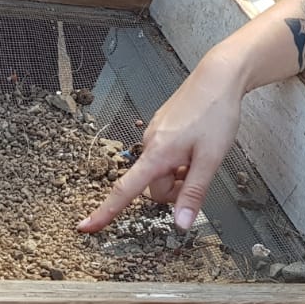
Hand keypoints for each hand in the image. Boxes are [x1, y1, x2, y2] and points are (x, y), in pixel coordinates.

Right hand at [79, 53, 244, 232]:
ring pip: (161, 170)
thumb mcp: (210, 159)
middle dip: (174, 189)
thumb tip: (181, 223)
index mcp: (157, 153)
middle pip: (153, 186)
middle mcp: (150, 142)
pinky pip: (165, 155)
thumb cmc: (215, 112)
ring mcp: (155, 134)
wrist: (218, 77)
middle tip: (199, 174)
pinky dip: (180, 160)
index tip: (85, 226)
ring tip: (201, 155)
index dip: (105, 211)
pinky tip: (197, 145)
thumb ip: (194, 192)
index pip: (125, 190)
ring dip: (179, 174)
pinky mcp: (163, 127)